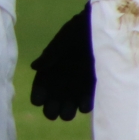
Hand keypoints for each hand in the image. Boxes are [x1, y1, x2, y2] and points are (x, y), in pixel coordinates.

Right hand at [29, 4, 94, 120]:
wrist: (104, 26)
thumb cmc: (80, 31)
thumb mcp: (64, 41)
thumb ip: (51, 55)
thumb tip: (34, 67)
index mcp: (51, 67)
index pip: (41, 86)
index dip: (38, 94)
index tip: (38, 101)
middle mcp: (62, 79)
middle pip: (53, 100)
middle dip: (52, 109)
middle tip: (52, 113)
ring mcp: (78, 84)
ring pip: (70, 104)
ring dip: (68, 110)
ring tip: (68, 113)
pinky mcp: (94, 86)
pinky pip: (88, 100)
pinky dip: (85, 105)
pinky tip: (84, 106)